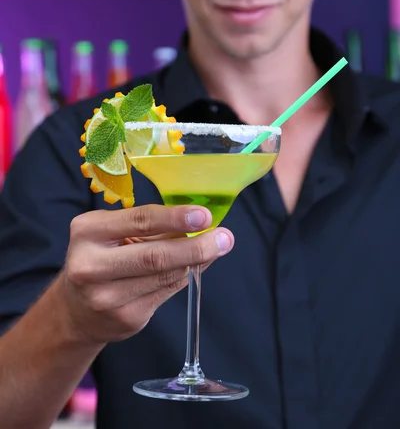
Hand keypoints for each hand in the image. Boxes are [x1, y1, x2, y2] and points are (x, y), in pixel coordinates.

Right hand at [60, 206, 233, 344]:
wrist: (75, 310)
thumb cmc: (99, 257)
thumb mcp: (111, 232)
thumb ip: (149, 226)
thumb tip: (200, 219)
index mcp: (87, 232)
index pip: (139, 221)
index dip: (175, 218)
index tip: (204, 215)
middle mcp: (90, 266)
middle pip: (155, 256)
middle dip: (196, 246)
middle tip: (224, 238)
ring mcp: (107, 297)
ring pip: (165, 275)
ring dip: (196, 261)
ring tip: (216, 247)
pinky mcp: (125, 319)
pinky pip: (166, 292)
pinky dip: (184, 276)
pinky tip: (193, 266)